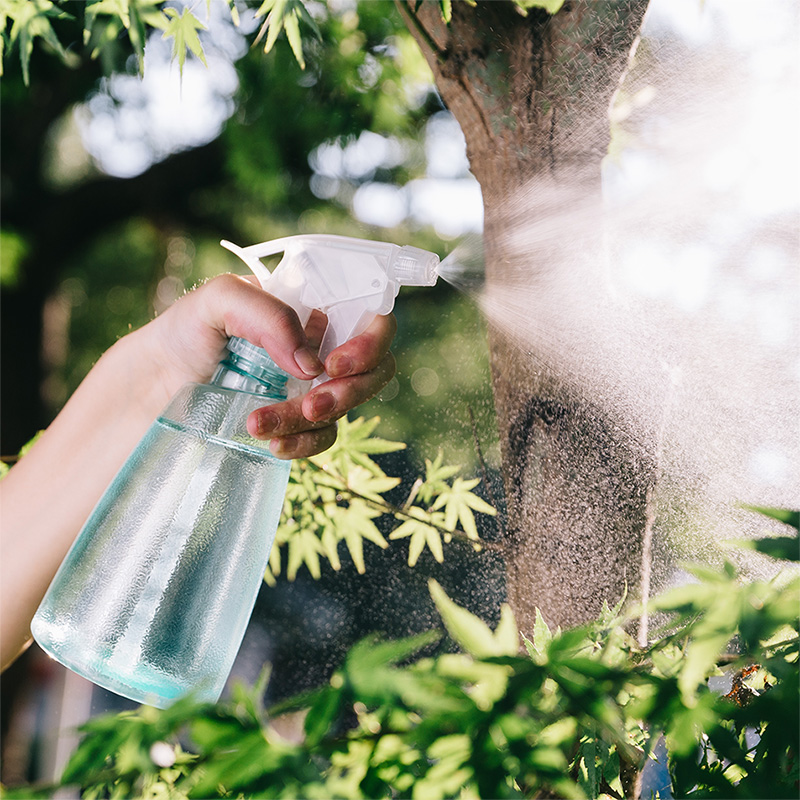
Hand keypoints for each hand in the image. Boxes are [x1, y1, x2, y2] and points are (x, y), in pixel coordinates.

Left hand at [142, 273, 395, 457]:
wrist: (144, 393)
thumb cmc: (179, 336)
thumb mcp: (217, 301)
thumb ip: (267, 314)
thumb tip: (312, 365)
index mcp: (310, 310)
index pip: (369, 316)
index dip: (371, 341)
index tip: (334, 363)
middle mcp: (317, 348)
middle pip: (373, 368)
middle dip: (351, 390)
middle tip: (312, 402)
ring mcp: (308, 389)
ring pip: (346, 407)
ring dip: (316, 420)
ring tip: (262, 424)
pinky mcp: (295, 425)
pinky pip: (323, 438)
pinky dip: (304, 444)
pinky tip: (272, 444)